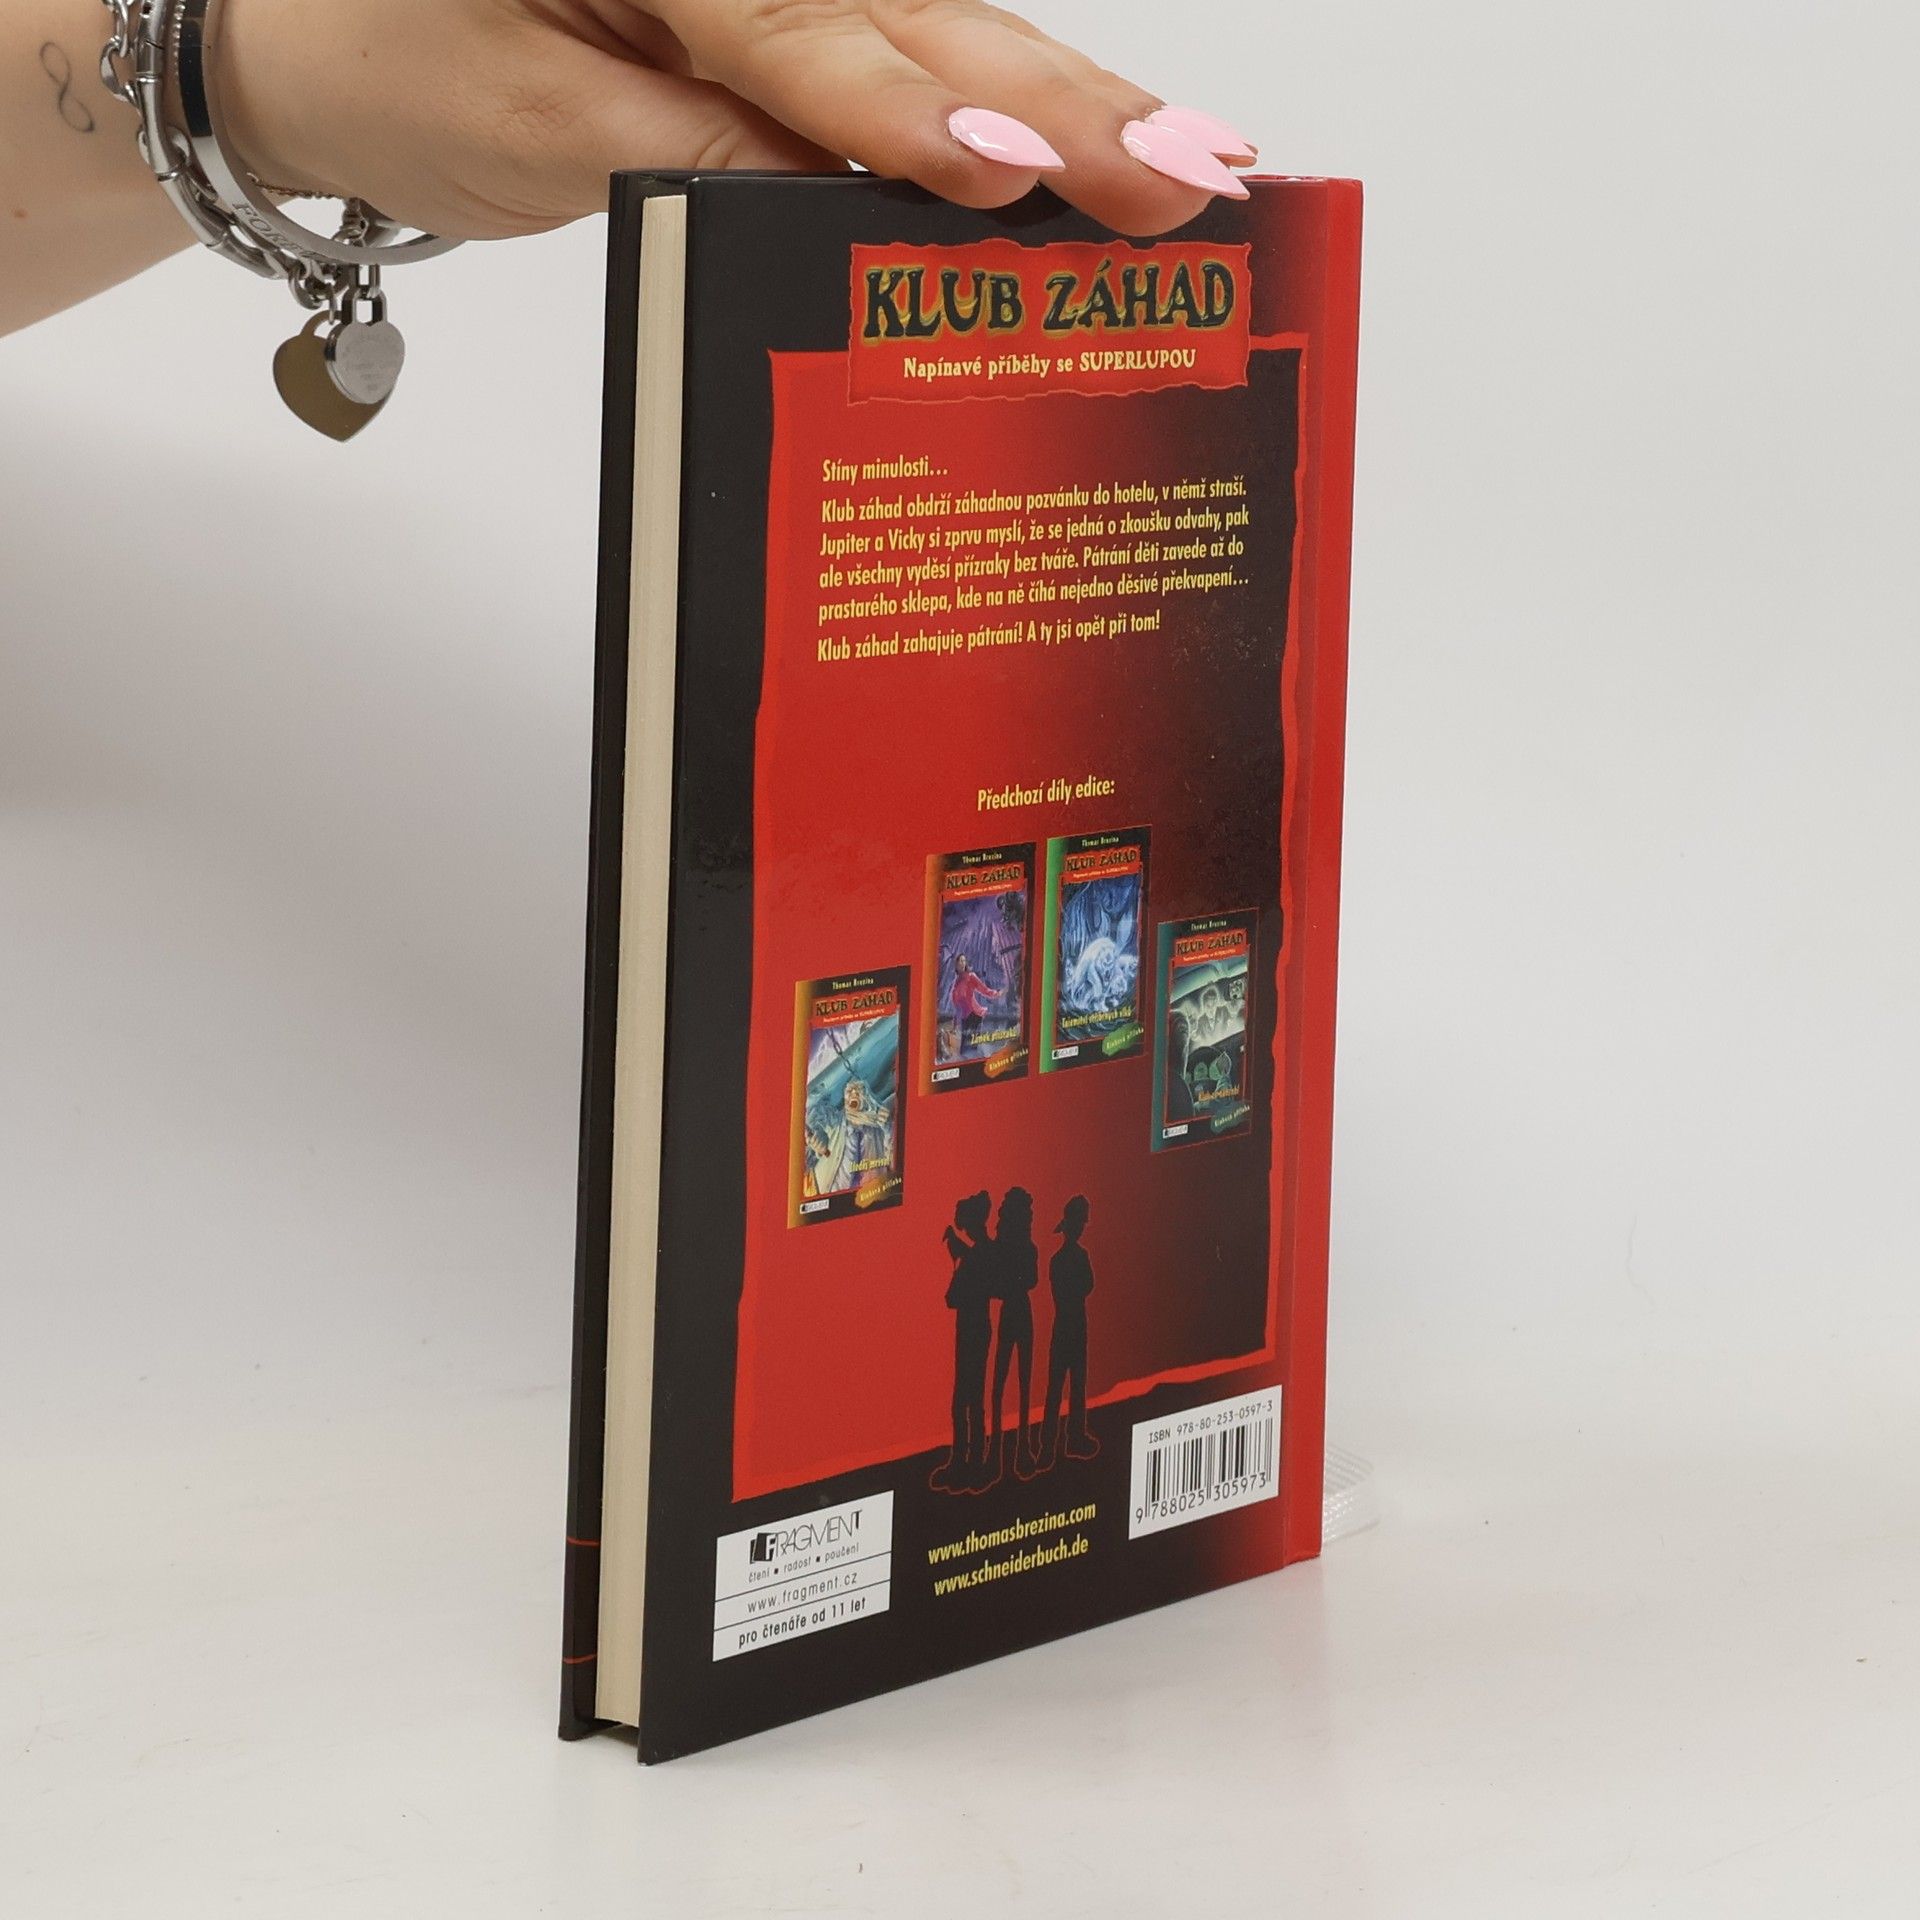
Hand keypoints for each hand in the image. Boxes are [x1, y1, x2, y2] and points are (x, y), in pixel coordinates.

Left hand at [220, 0, 1257, 241]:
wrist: (342, 37)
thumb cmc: (412, 65)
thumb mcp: (544, 132)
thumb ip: (706, 158)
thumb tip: (867, 208)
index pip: (795, 23)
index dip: (906, 108)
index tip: (1008, 170)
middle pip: (914, 7)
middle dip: (1055, 101)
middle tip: (1184, 174)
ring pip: (943, 20)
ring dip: (1069, 98)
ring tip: (1190, 161)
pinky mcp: (795, 5)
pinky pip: (914, 46)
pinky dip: (1010, 101)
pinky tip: (1102, 140)